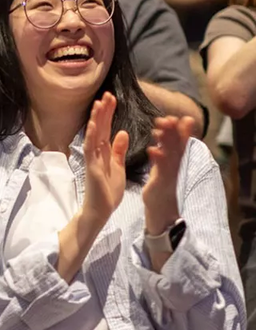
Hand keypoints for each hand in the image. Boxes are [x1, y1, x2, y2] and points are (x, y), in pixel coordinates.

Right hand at [81, 92, 129, 226]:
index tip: (112, 99)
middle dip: (103, 111)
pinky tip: (93, 125)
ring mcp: (92, 158)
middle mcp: (96, 152)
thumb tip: (122, 132)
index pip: (106, 128)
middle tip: (106, 94)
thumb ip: (119, 150)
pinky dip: (91, 136)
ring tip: (99, 103)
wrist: (101, 209)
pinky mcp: (91, 167)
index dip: (108, 113)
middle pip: (99, 127)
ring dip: (95, 119)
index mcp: (104, 151)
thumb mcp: (118, 166)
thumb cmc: (108, 191)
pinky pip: (90, 149)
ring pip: (93, 135)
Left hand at [143, 115, 194, 233]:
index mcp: (173, 162)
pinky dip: (157, 159)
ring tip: (160, 127)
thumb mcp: (165, 166)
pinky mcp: (160, 184)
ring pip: (169, 154)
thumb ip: (165, 150)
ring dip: (166, 141)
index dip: (177, 130)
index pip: (177, 142)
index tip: (174, 117)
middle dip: (173, 131)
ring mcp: (169, 175)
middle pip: (176, 146)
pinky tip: (152, 150)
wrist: (161, 211)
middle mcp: (175, 167)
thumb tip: (165, 133)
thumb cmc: (162, 187)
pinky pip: (160, 170)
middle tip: (170, 118)